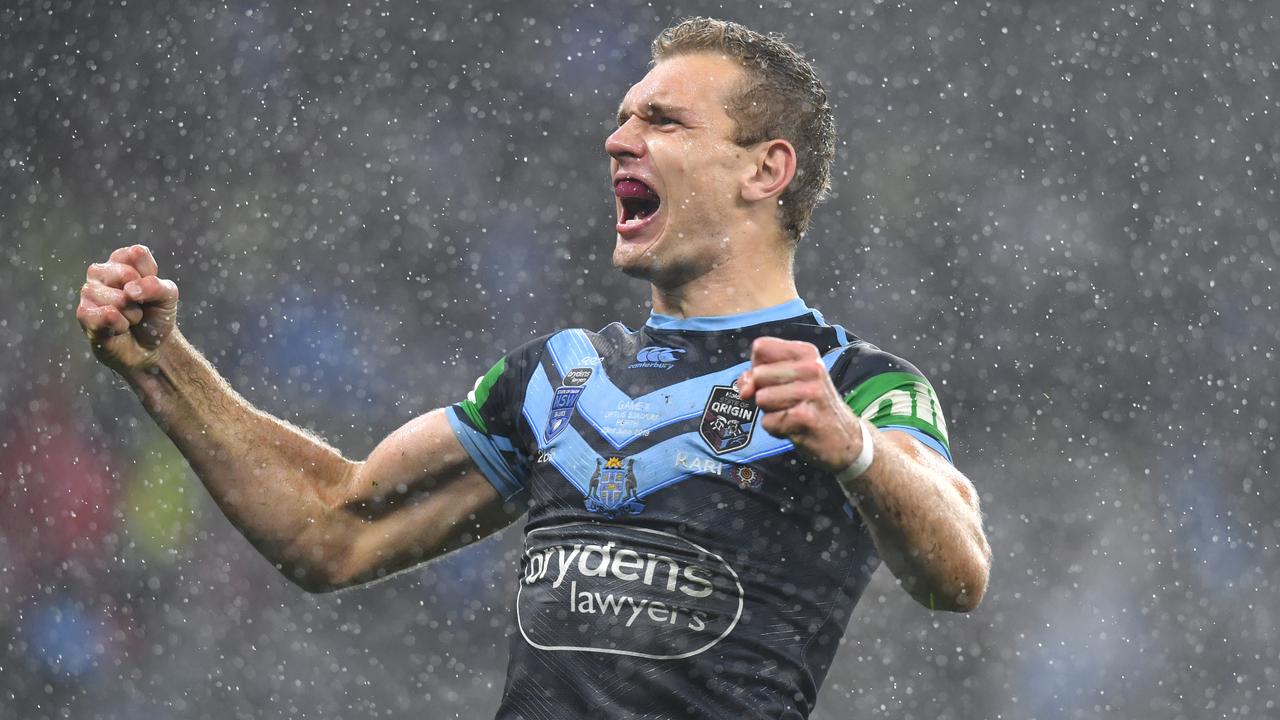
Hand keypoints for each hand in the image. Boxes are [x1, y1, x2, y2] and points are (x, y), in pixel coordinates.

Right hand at [76, 244, 179, 373]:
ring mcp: (88, 292)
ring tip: (129, 319)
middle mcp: (100, 272)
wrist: (151, 348)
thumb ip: (156, 286)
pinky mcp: (83, 315)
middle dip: (141, 298)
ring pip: (118, 299)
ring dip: (132, 315)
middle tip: (138, 307)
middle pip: (126, 275)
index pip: (137, 254)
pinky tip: (118, 329)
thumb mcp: (168, 296)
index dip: (151, 276)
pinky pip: (106, 315)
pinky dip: (121, 326)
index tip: (151, 289)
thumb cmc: (156, 316)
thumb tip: (129, 290)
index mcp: (121, 260)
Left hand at [736, 337, 864, 472]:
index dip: (757, 367)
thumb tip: (745, 388)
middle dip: (764, 392)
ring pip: (761, 398)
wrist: (844, 439)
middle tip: (788, 402)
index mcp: (806, 352)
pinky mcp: (806, 418)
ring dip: (770, 412)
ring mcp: (811, 392)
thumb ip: (759, 375)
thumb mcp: (790, 381)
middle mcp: (812, 368)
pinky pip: (768, 422)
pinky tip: (795, 428)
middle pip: (757, 375)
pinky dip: (776, 429)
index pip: (760, 348)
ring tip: (792, 414)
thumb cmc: (811, 406)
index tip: (773, 380)